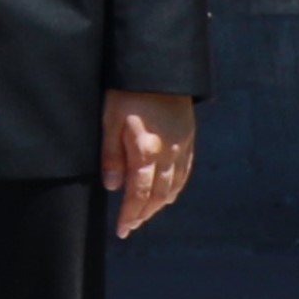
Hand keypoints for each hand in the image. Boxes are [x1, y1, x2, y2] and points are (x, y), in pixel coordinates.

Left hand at [105, 89, 197, 239]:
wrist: (160, 68)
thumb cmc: (128, 91)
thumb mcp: (109, 120)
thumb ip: (111, 155)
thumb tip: (112, 187)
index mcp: (147, 151)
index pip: (138, 193)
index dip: (130, 214)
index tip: (122, 230)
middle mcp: (168, 154)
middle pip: (158, 194)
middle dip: (144, 213)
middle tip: (131, 226)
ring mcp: (182, 147)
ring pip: (174, 186)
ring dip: (159, 204)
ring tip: (145, 214)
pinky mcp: (188, 139)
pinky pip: (184, 172)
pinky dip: (176, 188)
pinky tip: (168, 194)